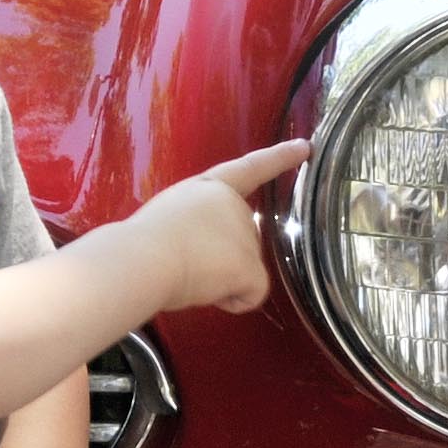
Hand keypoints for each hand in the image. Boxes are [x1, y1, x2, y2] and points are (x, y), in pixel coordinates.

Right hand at [134, 140, 309, 313]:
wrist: (142, 259)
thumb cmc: (141, 244)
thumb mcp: (169, 217)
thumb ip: (196, 224)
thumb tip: (204, 256)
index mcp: (209, 189)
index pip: (251, 168)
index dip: (280, 158)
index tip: (305, 147)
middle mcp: (233, 204)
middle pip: (243, 240)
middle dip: (221, 259)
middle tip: (184, 261)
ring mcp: (245, 233)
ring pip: (243, 271)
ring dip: (218, 281)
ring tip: (187, 273)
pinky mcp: (250, 264)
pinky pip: (252, 294)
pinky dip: (233, 301)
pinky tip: (207, 291)